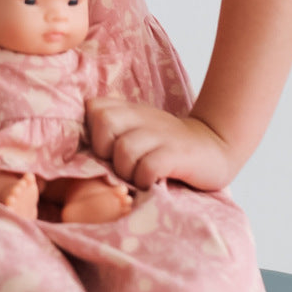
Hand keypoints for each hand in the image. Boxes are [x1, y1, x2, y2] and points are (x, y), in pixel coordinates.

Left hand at [85, 98, 236, 192]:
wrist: (214, 147)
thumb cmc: (166, 147)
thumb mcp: (138, 130)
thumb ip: (112, 132)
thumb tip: (76, 153)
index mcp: (129, 111)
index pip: (93, 108)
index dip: (93, 132)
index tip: (105, 151)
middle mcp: (143, 117)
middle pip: (104, 123)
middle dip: (105, 151)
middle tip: (120, 166)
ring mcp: (160, 134)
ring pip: (124, 150)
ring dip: (126, 171)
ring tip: (138, 178)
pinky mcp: (177, 154)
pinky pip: (148, 167)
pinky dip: (145, 180)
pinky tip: (153, 183)